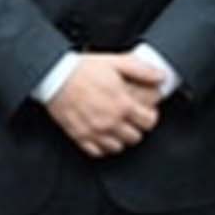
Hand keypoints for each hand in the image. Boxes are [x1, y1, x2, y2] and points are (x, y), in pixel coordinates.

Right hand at [46, 53, 162, 157]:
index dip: (150, 117)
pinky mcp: (80, 137)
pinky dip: (102, 146)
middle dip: (136, 128)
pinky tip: (102, 135)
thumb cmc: (82, 70)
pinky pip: (98, 152)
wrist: (55, 77)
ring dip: (120, 138)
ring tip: (116, 127)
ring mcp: (95, 132)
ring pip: (118, 147)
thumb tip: (160, 76)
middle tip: (130, 119)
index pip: (148, 122)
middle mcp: (111, 122)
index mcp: (122, 105)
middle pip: (135, 137)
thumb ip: (141, 70)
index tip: (145, 113)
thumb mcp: (116, 62)